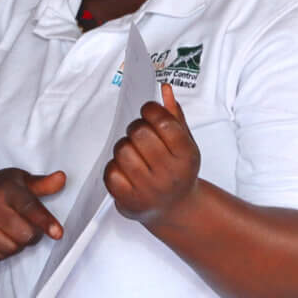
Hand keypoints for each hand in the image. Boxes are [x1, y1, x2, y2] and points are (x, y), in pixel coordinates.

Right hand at [0, 167, 65, 260]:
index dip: (45, 221)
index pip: (28, 207)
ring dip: (19, 244)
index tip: (58, 234)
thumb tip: (61, 178)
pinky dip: (5, 250)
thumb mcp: (20, 181)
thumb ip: (42, 183)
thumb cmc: (0, 189)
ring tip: (14, 230)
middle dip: (33, 234)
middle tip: (29, 226)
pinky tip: (2, 237)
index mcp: (4, 188)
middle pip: (24, 233)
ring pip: (11, 247)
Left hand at [106, 83, 200, 224]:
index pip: (164, 122)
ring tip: (133, 152)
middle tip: (140, 133)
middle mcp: (170, 173)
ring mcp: (149, 189)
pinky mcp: (129, 200)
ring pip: (122, 150)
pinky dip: (114, 166)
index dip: (151, 110)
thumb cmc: (178, 171)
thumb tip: (164, 89)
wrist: (176, 208)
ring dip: (124, 145)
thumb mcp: (185, 143)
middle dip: (136, 127)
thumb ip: (175, 116)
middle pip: (140, 133)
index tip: (148, 111)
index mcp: (186, 156)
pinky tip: (126, 169)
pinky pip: (110, 171)